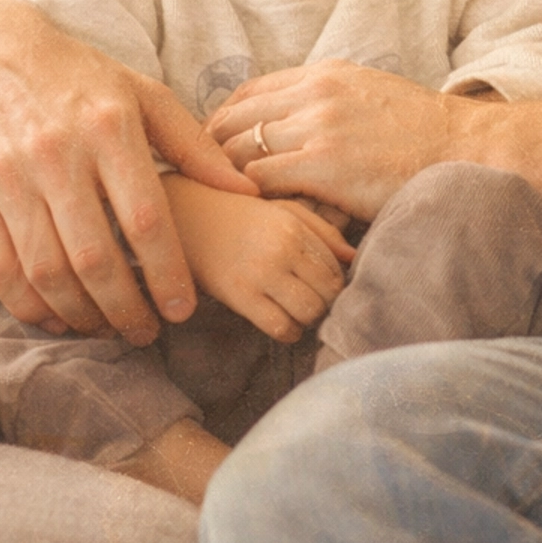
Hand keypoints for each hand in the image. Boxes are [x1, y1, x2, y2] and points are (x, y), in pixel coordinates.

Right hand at [0, 0, 257, 344]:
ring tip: (107, 328)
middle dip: (126, 309)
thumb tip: (248, 192)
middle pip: (95, 258)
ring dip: (81, 314)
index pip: (146, 219)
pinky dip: (28, 305)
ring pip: (46, 271)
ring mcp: (6, 177)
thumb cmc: (77, 78)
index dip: (167, 274)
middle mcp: (55, 153)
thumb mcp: (142, 95)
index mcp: (107, 127)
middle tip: (147, 332)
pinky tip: (56, 317)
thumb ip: (194, 146)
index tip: (183, 309)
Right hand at [163, 178, 354, 341]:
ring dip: (308, 318)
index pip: (336, 270)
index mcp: (295, 228)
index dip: (336, 283)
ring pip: (308, 313)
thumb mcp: (283, 211)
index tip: (324, 286)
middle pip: (327, 295)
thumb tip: (354, 257)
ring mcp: (260, 275)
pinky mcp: (239, 296)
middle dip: (325, 303)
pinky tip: (283, 321)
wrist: (187, 217)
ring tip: (298, 310)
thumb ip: (322, 232)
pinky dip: (289, 331)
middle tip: (314, 301)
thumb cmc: (240, 214)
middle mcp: (281, 251)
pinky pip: (280, 328)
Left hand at [214, 61, 459, 219]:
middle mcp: (315, 92)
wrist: (465, 147)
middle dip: (209, 151)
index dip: (220, 122)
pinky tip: (249, 214)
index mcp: (324, 74)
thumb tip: (294, 120)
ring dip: (225, 178)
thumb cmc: (423, 132)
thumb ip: (329, 99)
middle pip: (235, 118)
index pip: (248, 92)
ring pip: (241, 150)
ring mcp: (318, 127)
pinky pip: (262, 179)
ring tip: (217, 204)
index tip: (208, 149)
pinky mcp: (325, 165)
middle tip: (199, 182)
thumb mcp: (370, 93)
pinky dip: (250, 197)